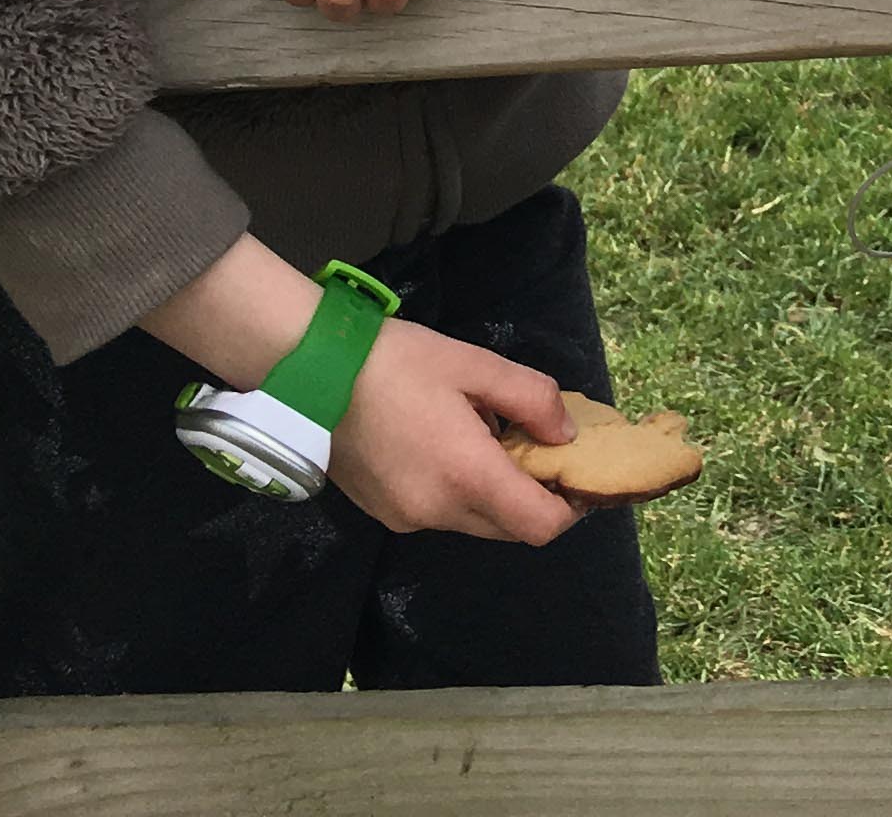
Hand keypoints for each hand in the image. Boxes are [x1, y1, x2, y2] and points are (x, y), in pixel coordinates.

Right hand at [328, 320, 581, 543]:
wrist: (314, 374)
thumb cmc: (399, 362)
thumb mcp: (477, 366)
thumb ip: (532, 400)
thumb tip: (565, 436)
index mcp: (468, 478)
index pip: (540, 527)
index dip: (571, 508)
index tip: (577, 472)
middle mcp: (438, 513)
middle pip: (510, 529)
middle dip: (534, 498)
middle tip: (537, 449)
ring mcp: (407, 519)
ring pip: (475, 524)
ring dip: (495, 493)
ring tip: (487, 438)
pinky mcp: (384, 514)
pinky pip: (441, 515)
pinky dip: (460, 493)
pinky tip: (447, 447)